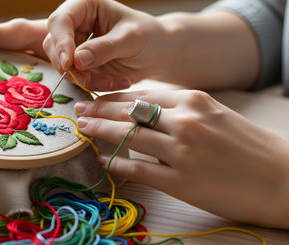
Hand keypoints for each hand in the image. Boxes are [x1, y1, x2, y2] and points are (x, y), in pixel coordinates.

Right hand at [44, 0, 176, 90]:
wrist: (158, 54)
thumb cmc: (148, 37)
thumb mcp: (131, 39)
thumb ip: (105, 48)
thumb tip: (78, 59)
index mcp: (85, 6)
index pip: (61, 20)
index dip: (61, 42)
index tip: (68, 63)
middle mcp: (76, 23)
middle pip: (54, 45)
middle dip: (71, 67)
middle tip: (88, 80)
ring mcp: (76, 45)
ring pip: (62, 65)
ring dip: (83, 79)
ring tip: (111, 81)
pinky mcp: (79, 64)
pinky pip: (75, 78)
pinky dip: (92, 85)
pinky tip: (113, 82)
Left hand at [74, 89, 288, 228]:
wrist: (280, 178)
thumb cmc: (248, 146)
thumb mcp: (215, 114)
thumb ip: (180, 110)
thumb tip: (145, 110)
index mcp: (193, 101)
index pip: (141, 95)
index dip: (114, 98)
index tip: (97, 99)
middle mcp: (184, 121)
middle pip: (128, 112)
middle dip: (99, 110)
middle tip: (80, 111)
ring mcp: (180, 151)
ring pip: (127, 136)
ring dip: (100, 131)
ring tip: (84, 130)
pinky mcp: (180, 182)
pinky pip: (137, 169)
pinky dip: (115, 163)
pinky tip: (103, 160)